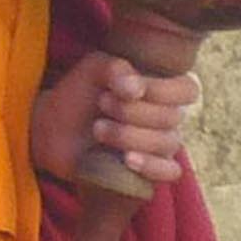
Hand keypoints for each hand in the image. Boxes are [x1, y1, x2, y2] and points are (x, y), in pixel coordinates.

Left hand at [38, 46, 196, 187]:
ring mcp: (160, 145)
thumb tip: (134, 90)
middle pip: (172, 117)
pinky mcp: (149, 170)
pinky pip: (170, 172)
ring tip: (97, 129)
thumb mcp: (92, 70)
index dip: (161, 90)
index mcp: (162, 89)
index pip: (187, 90)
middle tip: (101, 104)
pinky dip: (151, 165)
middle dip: (131, 111)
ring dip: (129, 135)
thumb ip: (115, 69)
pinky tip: (127, 159)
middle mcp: (166, 117)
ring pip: (168, 143)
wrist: (52, 128)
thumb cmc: (77, 94)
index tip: (123, 89)